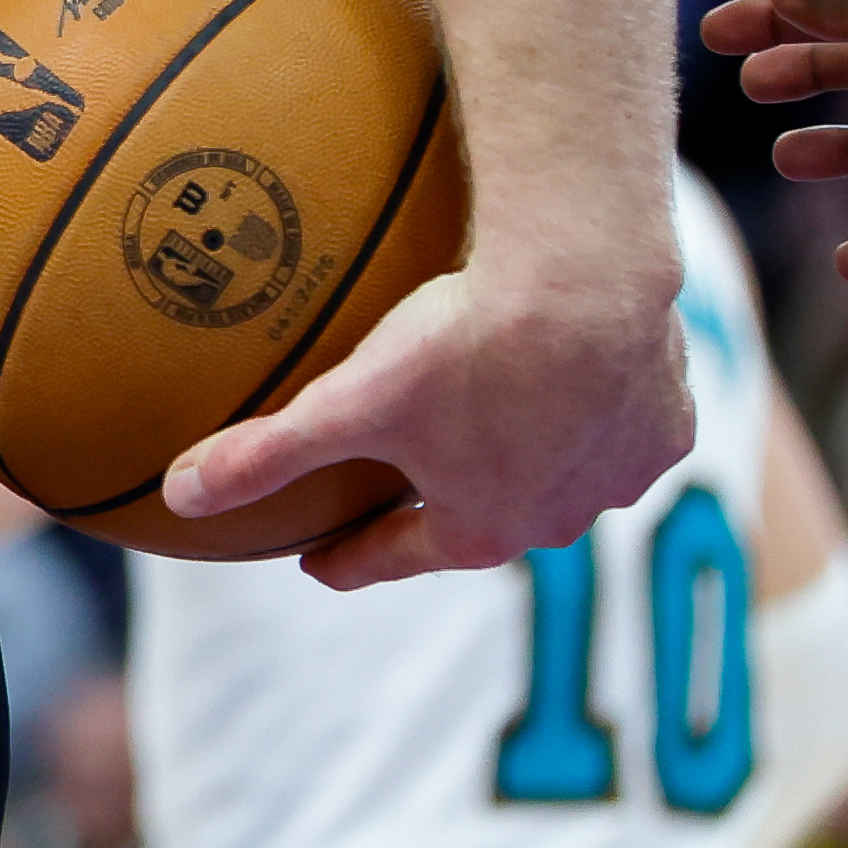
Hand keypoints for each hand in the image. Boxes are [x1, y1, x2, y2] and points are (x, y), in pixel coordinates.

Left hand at [161, 253, 692, 590]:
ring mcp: (620, 474)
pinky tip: (579, 380)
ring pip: (564, 474)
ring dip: (532, 458)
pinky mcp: (667, 422)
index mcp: (483, 529)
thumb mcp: (349, 403)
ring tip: (501, 425)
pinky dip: (597, 413)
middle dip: (451, 508)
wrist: (587, 284)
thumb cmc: (464, 348)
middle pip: (489, 518)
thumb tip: (180, 499)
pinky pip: (624, 426)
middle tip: (415, 484)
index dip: (352, 559)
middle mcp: (561, 519)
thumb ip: (263, 454)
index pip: (399, 556)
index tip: (320, 563)